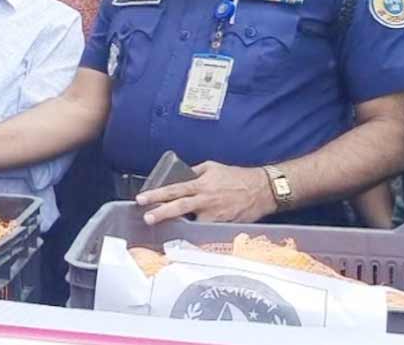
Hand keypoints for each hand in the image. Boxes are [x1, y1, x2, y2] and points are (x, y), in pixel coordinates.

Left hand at [135, 162, 275, 224]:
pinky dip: (196, 231)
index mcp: (201, 185)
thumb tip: (179, 176)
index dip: (156, 195)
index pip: (173, 190)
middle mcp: (206, 201)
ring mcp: (215, 215)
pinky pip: (205, 230)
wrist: (263, 190)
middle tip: (147, 218)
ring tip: (166, 229)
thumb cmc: (237, 177)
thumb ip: (194, 173)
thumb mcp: (212, 168)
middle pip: (179, 208)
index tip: (141, 199)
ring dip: (178, 226)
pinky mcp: (223, 225)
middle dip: (160, 213)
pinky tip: (187, 235)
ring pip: (191, 223)